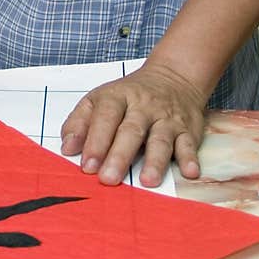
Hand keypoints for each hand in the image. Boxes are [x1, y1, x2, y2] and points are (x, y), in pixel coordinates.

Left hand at [59, 63, 207, 187]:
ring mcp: (167, 118)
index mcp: (117, 97)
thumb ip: (80, 122)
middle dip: (119, 156)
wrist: (174, 77)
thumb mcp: (100, 99)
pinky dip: (190, 158)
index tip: (87, 166)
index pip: (105, 117)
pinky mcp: (188, 129)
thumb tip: (67, 149)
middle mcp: (143, 107)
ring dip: (154, 161)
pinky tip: (189, 172)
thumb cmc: (129, 96)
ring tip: (147, 181)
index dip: (95, 141)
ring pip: (160, 139)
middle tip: (108, 179)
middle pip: (131, 131)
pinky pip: (189, 143)